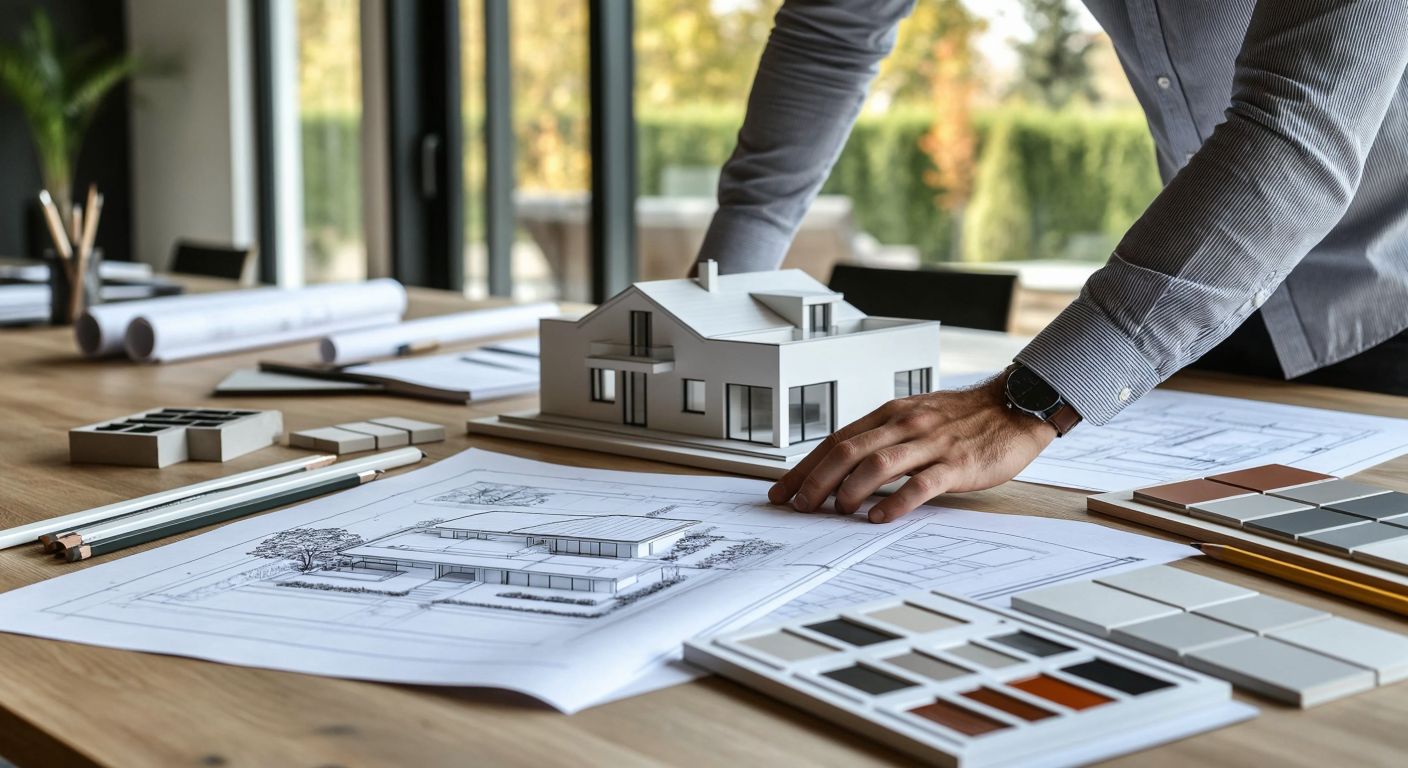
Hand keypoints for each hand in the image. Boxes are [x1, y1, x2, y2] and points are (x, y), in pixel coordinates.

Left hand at [767, 374, 1056, 522]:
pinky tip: (879, 518)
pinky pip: (921, 484)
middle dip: (815, 480)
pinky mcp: (957, 463)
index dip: (804, 466)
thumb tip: (843, 468)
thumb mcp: (915, 418)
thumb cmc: (964, 418)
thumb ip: (883, 438)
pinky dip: (896, 502)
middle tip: (798, 506)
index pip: (836, 440)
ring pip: (878, 464)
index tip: (782, 489)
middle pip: (847, 451)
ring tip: (834, 511)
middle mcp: (904, 424)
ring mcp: (930, 443)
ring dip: (849, 490)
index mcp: (890, 414)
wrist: (1016, 406)